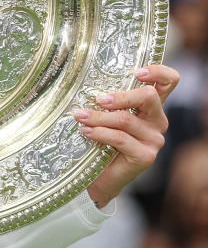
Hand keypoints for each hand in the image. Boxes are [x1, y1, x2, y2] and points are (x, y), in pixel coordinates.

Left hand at [78, 64, 178, 207]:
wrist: (99, 175)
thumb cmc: (99, 139)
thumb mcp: (104, 114)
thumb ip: (105, 99)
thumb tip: (85, 85)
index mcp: (149, 106)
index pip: (168, 82)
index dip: (158, 72)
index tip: (137, 72)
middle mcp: (156, 121)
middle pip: (148, 97)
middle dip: (121, 96)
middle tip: (98, 99)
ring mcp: (154, 139)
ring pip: (126, 119)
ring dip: (98, 117)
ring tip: (80, 116)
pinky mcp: (146, 156)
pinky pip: (119, 138)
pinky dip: (99, 132)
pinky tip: (85, 131)